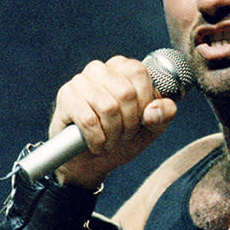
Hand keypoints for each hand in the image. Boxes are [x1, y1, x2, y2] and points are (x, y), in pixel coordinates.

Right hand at [49, 55, 177, 188]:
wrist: (92, 161)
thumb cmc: (123, 138)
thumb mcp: (152, 127)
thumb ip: (163, 114)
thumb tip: (153, 110)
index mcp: (124, 68)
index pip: (140, 75)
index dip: (144, 105)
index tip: (140, 121)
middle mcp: (100, 69)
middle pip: (125, 93)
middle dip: (129, 123)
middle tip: (124, 134)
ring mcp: (80, 81)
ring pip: (107, 107)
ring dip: (113, 133)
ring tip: (110, 140)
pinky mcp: (65, 98)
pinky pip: (88, 120)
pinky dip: (97, 139)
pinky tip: (97, 145)